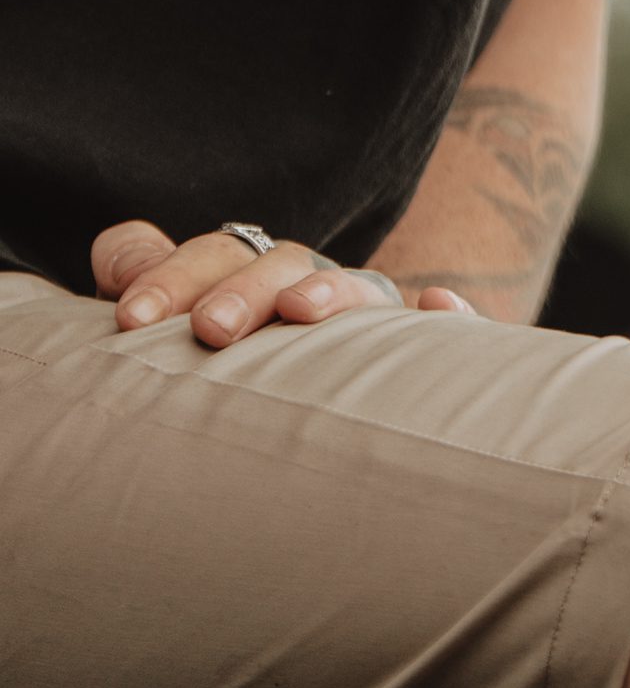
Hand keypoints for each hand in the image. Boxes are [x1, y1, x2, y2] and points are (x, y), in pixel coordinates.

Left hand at [93, 219, 478, 345]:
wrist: (280, 432)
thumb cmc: (214, 373)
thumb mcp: (171, 323)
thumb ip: (143, 280)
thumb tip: (120, 263)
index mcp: (252, 273)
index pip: (214, 255)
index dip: (172, 276)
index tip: (128, 320)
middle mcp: (314, 287)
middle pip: (284, 265)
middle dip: (244, 290)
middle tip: (207, 329)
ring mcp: (370, 319)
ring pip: (363, 290)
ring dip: (330, 292)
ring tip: (299, 311)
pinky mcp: (417, 359)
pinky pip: (450, 334)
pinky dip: (452, 316)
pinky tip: (437, 305)